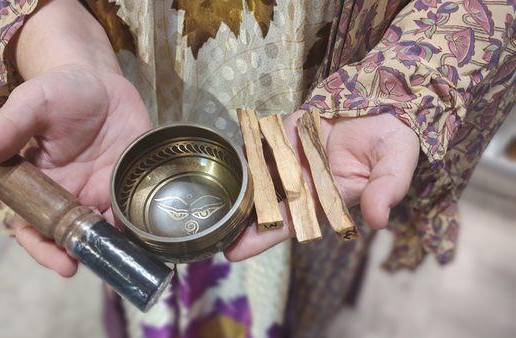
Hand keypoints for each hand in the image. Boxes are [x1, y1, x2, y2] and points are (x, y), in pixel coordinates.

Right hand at [0, 65, 150, 275]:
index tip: (61, 263)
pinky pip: (132, 211)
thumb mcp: (32, 105)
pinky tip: (146, 237)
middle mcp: (69, 195)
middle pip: (71, 236)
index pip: (34, 226)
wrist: (102, 81)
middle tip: (98, 263)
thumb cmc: (61, 90)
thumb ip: (4, 131)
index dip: (43, 248)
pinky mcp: (128, 183)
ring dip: (112, 247)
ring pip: (104, 231)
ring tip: (124, 256)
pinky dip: (137, 226)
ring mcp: (101, 191)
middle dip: (82, 254)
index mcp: (39, 184)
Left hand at [225, 111, 419, 260]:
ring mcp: (292, 156)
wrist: (388, 104)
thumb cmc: (393, 142)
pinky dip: (244, 149)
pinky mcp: (286, 132)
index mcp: (325, 198)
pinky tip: (224, 160)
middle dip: (238, 219)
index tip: (235, 252)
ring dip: (235, 187)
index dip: (264, 237)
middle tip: (209, 230)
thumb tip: (378, 220)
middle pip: (264, 203)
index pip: (291, 223)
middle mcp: (303, 181)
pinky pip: (261, 141)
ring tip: (207, 201)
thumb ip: (386, 191)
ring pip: (258, 174)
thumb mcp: (396, 167)